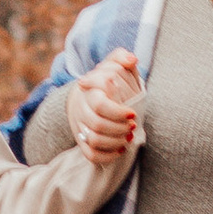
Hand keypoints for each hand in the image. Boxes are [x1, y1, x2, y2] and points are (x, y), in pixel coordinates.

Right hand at [69, 47, 142, 165]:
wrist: (85, 96)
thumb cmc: (105, 81)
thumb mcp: (112, 65)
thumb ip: (121, 57)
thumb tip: (132, 60)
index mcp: (89, 91)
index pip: (100, 104)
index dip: (117, 112)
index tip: (132, 114)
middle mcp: (81, 108)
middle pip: (97, 124)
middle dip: (119, 128)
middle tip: (132, 126)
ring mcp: (80, 125)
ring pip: (93, 140)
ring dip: (115, 141)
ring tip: (129, 137)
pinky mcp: (81, 140)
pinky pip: (90, 154)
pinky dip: (106, 156)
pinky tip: (120, 150)